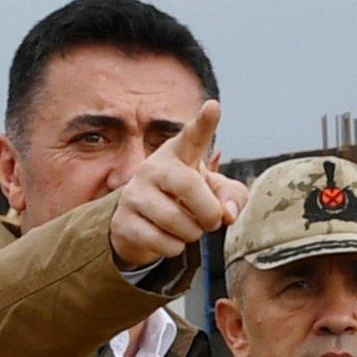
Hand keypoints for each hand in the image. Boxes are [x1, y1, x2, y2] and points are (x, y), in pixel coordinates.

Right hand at [106, 101, 237, 269]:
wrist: (142, 223)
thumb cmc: (187, 200)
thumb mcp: (215, 194)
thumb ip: (232, 197)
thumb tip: (228, 213)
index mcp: (179, 153)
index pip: (193, 136)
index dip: (205, 123)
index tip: (214, 107)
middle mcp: (153, 167)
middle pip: (189, 186)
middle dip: (209, 212)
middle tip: (212, 221)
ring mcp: (134, 193)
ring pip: (178, 222)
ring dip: (192, 234)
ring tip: (187, 228)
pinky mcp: (123, 221)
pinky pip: (164, 243)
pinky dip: (175, 248)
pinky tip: (168, 238)